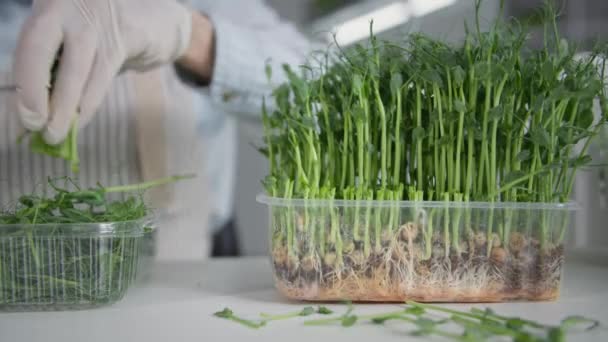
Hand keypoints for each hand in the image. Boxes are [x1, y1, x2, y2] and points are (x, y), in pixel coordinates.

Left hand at [13, 0, 203, 144]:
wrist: (159, 15)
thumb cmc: (108, 32)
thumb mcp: (74, 35)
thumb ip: (56, 62)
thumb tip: (33, 108)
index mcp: (51, 4)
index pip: (29, 45)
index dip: (25, 84)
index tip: (26, 117)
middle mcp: (70, 6)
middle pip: (42, 53)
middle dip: (37, 98)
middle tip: (39, 130)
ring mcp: (99, 19)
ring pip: (76, 71)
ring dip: (66, 110)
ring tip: (57, 134)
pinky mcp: (127, 34)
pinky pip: (104, 75)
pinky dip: (89, 102)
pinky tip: (81, 118)